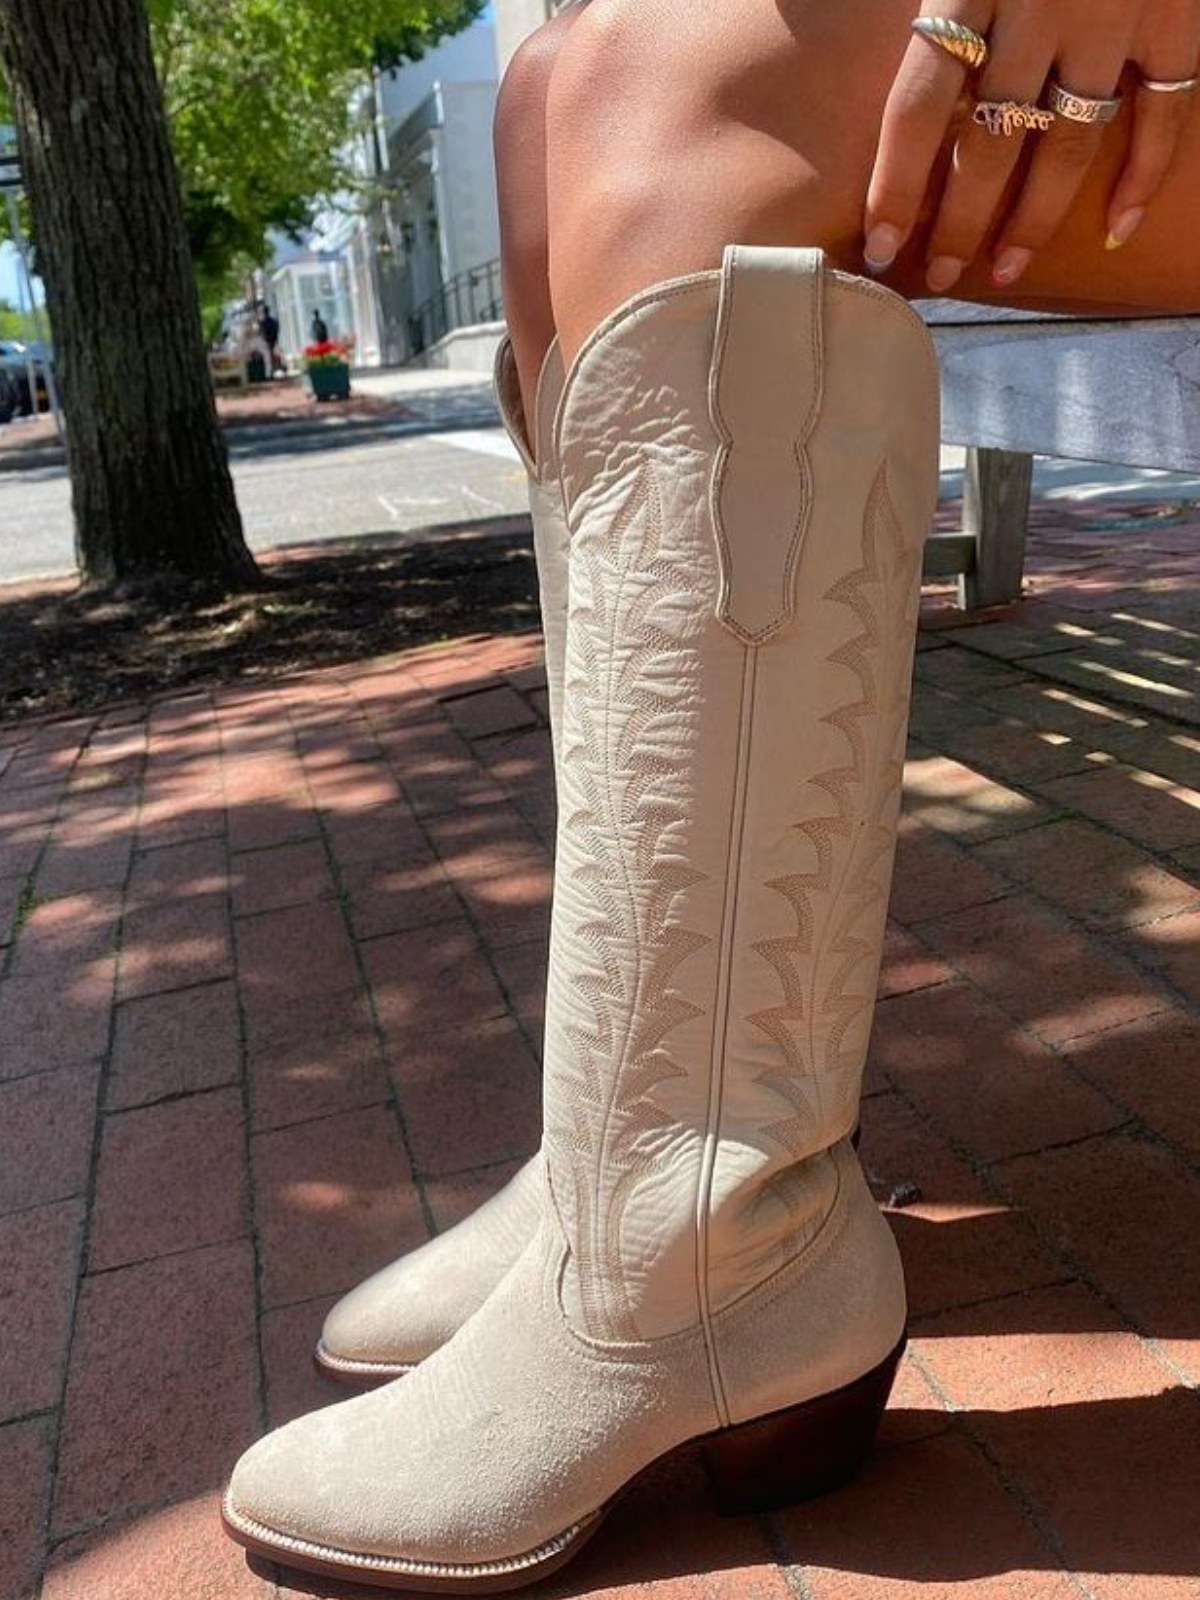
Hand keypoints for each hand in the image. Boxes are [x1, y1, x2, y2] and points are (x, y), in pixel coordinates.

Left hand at [864, 0, 1199, 291]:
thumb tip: (778, 6)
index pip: (920, 102)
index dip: (896, 184)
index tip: (878, 248)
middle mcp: (1042, 2)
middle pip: (990, 141)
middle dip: (959, 223)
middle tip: (937, 279)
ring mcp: (1115, 12)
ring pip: (1068, 143)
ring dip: (1033, 219)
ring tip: (1001, 273)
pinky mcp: (1176, 13)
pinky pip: (1165, 112)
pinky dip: (1145, 176)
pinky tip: (1114, 230)